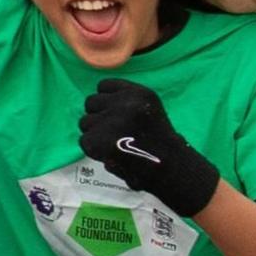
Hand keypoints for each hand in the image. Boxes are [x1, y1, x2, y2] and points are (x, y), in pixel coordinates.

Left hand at [79, 78, 221, 214]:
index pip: (104, 86)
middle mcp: (125, 102)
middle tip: (114, 134)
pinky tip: (110, 155)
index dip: (106, 102)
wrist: (171, 169)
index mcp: (139, 93)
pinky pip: (84, 141)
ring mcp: (112, 120)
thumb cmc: (160, 144)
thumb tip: (94, 104)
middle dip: (98, 117)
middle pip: (91, 102)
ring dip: (95, 134)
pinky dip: (93, 151)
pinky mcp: (100, 139)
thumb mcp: (149, 111)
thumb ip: (125, 103)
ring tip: (114, 146)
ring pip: (85, 122)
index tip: (114, 115)